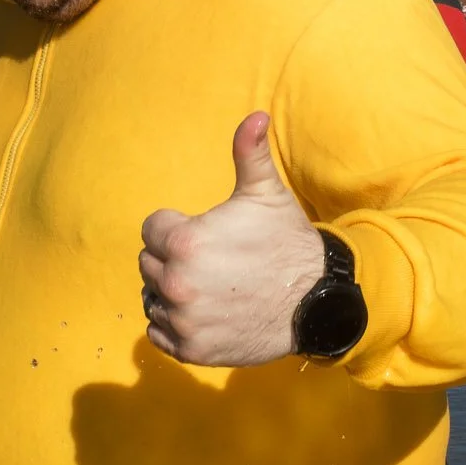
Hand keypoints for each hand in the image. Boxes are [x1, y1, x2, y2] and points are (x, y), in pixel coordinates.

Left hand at [139, 112, 324, 366]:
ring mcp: (183, 320)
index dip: (176, 228)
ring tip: (208, 286)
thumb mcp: (266, 194)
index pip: (151, 230)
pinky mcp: (191, 349)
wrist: (316, 301)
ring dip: (171, 292)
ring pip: (152, 298)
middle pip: (149, 264)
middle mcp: (176, 283)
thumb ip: (248, 153)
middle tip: (211, 261)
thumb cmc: (287, 242)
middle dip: (172, 259)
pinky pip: (158, 333)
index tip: (206, 235)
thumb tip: (255, 114)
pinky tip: (203, 312)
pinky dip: (174, 325)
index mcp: (183, 243)